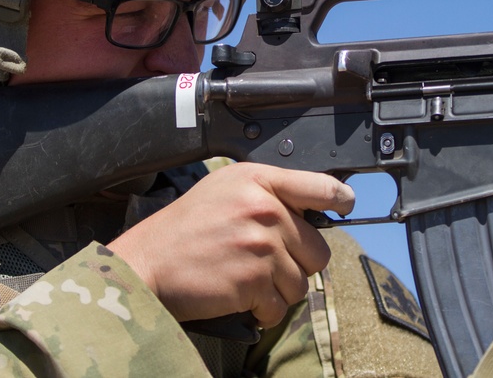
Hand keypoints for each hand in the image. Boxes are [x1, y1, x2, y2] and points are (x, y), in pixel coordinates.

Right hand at [106, 162, 354, 327]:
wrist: (146, 264)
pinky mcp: (254, 280)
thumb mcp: (225, 190)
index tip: (345, 207)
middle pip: (318, 249)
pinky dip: (265, 311)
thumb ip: (268, 193)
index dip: (341, 199)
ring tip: (247, 281)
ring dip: (279, 291)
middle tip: (265, 264)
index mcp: (258, 180)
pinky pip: (281, 307)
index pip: (321, 186)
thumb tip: (311, 209)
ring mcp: (261, 244)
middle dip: (297, 264)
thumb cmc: (184, 230)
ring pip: (302, 283)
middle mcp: (264, 208)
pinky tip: (241, 298)